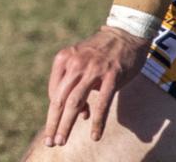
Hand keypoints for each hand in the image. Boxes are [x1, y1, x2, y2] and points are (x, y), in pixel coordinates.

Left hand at [43, 27, 148, 146]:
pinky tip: (95, 136)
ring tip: (62, 141)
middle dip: (54, 123)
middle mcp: (75, 63)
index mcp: (64, 59)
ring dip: (67, 124)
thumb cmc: (101, 53)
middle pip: (61, 99)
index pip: (54, 92)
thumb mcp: (81, 62)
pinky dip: (97, 122)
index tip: (57, 124)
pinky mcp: (111, 76)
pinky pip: (102, 104)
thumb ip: (76, 85)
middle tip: (50, 142)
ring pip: (76, 102)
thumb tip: (80, 114)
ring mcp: (93, 70)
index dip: (55, 111)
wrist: (125, 34)